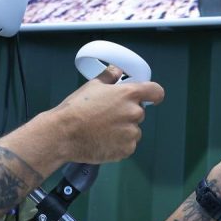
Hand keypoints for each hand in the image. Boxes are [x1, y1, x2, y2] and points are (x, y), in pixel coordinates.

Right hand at [45, 66, 164, 163]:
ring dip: (123, 130)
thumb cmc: (77, 108)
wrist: (64, 134)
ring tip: (102, 130)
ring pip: (133, 130)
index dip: (154, 94)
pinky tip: (103, 140)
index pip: (155, 92)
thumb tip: (117, 71)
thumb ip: (109, 77)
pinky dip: (119, 144)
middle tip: (108, 115)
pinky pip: (127, 145)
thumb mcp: (92, 86)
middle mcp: (134, 113)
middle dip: (127, 113)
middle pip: (139, 112)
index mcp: (129, 94)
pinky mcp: (126, 150)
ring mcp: (131, 133)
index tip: (152, 98)